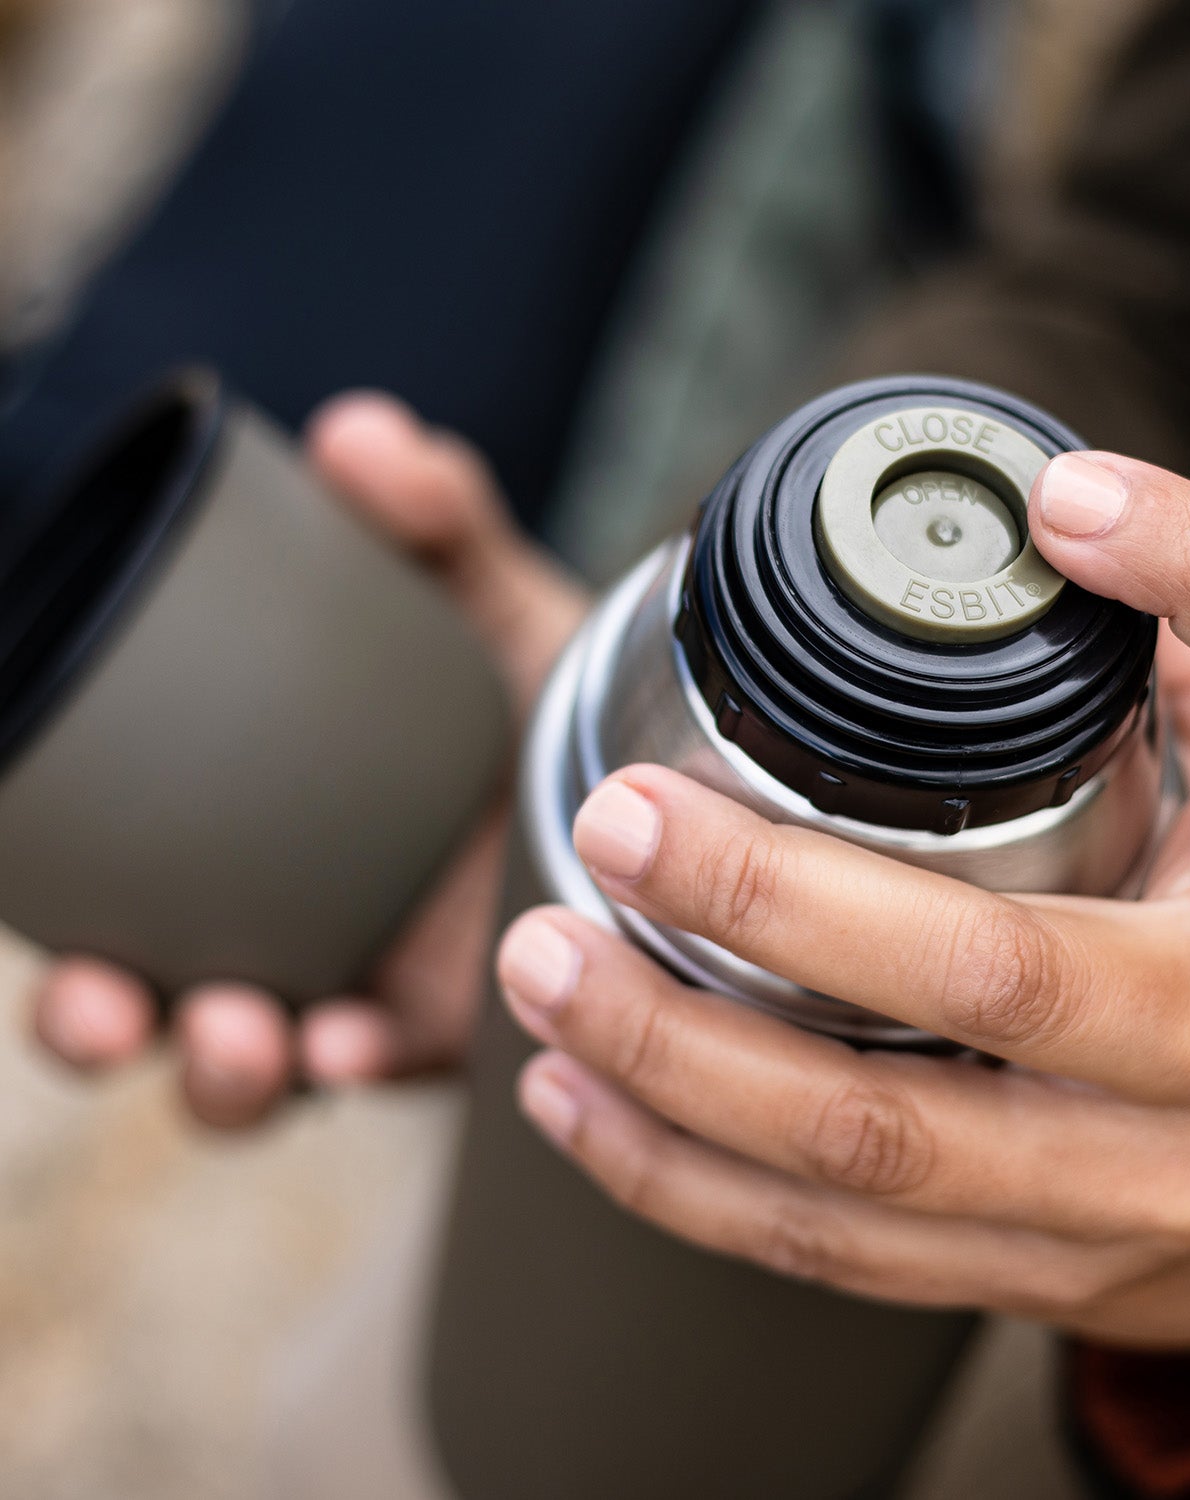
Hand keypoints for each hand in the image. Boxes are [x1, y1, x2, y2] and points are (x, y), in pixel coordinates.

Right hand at [32, 394, 587, 1127]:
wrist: (664, 767)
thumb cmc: (543, 680)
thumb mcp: (491, 596)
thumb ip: (433, 519)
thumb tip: (359, 435)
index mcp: (260, 815)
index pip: (121, 873)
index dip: (66, 912)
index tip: (53, 904)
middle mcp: (292, 908)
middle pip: (152, 993)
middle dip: (106, 1021)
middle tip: (109, 1006)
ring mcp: (368, 976)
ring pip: (251, 1064)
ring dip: (218, 1073)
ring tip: (246, 1038)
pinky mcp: (451, 1025)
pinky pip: (381, 1066)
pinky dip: (352, 1059)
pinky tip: (360, 1039)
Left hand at [497, 452, 1189, 1347]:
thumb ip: (1189, 662)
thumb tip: (1051, 522)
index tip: (1065, 501)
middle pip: (992, 972)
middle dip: (770, 897)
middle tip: (620, 824)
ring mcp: (1129, 1193)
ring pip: (870, 1144)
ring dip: (676, 1055)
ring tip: (544, 964)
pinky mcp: (1035, 1280)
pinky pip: (831, 1248)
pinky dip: (679, 1175)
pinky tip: (576, 1100)